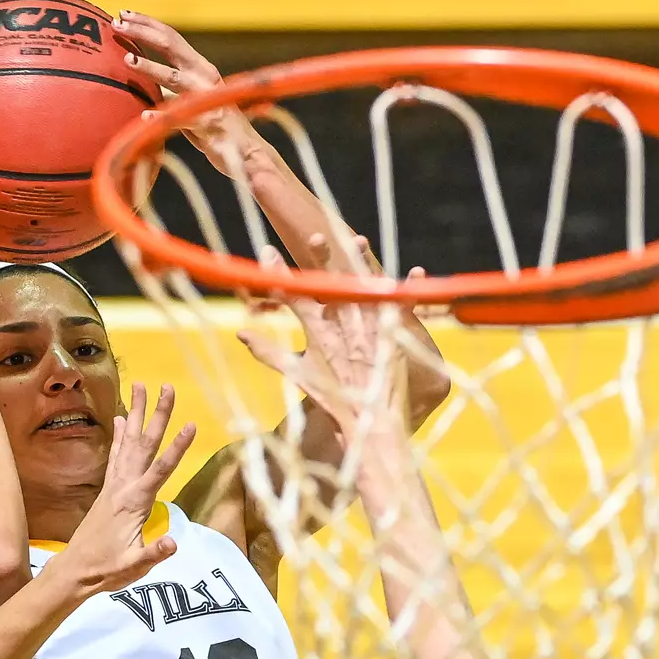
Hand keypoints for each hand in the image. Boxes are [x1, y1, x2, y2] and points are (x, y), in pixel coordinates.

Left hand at [48, 383, 196, 593]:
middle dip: (158, 415)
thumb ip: (153, 554)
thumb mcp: (133, 567)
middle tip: (168, 386)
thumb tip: (173, 544)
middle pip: (145, 444)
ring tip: (141, 386)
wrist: (74, 571)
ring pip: (129, 442)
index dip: (177, 448)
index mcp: (134, 503)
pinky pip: (117, 455)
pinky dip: (121, 435)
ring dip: (137, 413)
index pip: (161, 470)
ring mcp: (114, 486)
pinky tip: (122, 418)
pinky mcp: (108, 490)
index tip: (191, 424)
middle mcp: (123, 487)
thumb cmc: (106, 570)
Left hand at [113, 11, 255, 176]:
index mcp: (199, 67)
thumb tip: (139, 74)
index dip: (147, 24)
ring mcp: (206, 98)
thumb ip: (169, 85)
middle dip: (143, 33)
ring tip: (127, 60)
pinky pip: (181, 118)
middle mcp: (204, 75)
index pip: (171, 37)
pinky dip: (162, 116)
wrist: (244, 151)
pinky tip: (144, 115)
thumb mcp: (188, 98)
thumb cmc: (210, 124)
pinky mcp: (208, 124)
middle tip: (117, 24)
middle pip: (171, 46)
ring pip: (174, 78)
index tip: (122, 14)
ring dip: (151, 67)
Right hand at [238, 236, 424, 431]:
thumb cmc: (332, 399)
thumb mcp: (297, 375)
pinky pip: (403, 308)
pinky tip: (417, 271)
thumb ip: (268, 352)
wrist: (368, 425)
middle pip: (330, 287)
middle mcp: (343, 329)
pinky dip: (409, 290)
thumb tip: (241, 334)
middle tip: (314, 234)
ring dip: (360, 264)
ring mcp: (369, 332)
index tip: (266, 252)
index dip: (279, 275)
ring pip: (363, 290)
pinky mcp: (394, 338)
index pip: (293, 298)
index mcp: (318, 335)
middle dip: (321, 259)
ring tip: (355, 239)